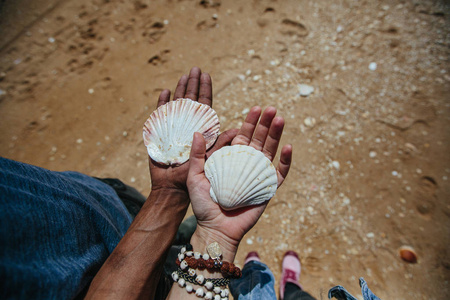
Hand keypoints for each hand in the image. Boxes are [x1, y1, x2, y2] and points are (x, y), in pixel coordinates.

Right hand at [149, 67, 236, 190]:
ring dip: (180, 90)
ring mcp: (172, 129)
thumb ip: (221, 143)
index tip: (206, 74)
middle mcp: (187, 126)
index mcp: (200, 130)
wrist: (172, 189)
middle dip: (193, 84)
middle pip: (190, 101)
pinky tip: (165, 92)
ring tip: (184, 76)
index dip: (205, 89)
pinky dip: (162, 104)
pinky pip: (160, 115)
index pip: (204, 105)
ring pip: (177, 105)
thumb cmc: (194, 178)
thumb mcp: (211, 159)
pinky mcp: (159, 134)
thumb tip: (239, 128)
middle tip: (195, 69)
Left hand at [187, 106, 291, 259]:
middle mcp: (246, 164)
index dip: (250, 122)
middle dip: (265, 124)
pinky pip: (279, 173)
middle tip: (271, 109)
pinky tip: (288, 147)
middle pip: (259, 139)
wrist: (215, 228)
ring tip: (280, 119)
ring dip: (276, 135)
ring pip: (270, 151)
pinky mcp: (268, 189)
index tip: (255, 108)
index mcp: (231, 158)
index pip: (243, 136)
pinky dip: (285, 161)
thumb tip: (198, 131)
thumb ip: (197, 155)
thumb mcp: (194, 176)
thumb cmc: (203, 204)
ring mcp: (258, 175)